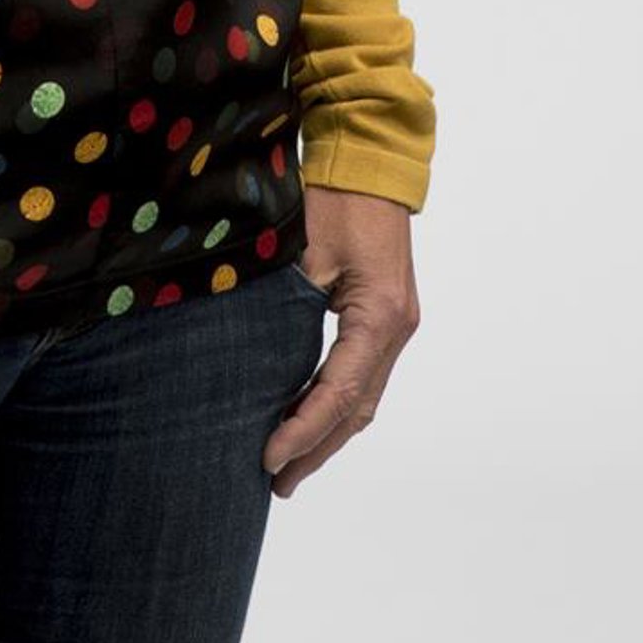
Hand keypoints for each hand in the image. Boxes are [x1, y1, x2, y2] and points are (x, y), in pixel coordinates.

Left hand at [263, 185, 419, 497]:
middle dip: (316, 448)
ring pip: (363, 397)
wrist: (369, 159)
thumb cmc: (334, 196)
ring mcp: (395, 324)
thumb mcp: (303, 251)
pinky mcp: (384, 316)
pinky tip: (306, 417)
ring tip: (289, 465)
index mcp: (378, 316)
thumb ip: (285, 309)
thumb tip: (248, 361)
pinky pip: (361, 374)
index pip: (338, 393)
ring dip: (328, 432)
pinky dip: (334, 402)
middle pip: (356, 409)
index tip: (268, 459)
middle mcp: (395, 328)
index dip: (302, 431)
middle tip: (276, 483)